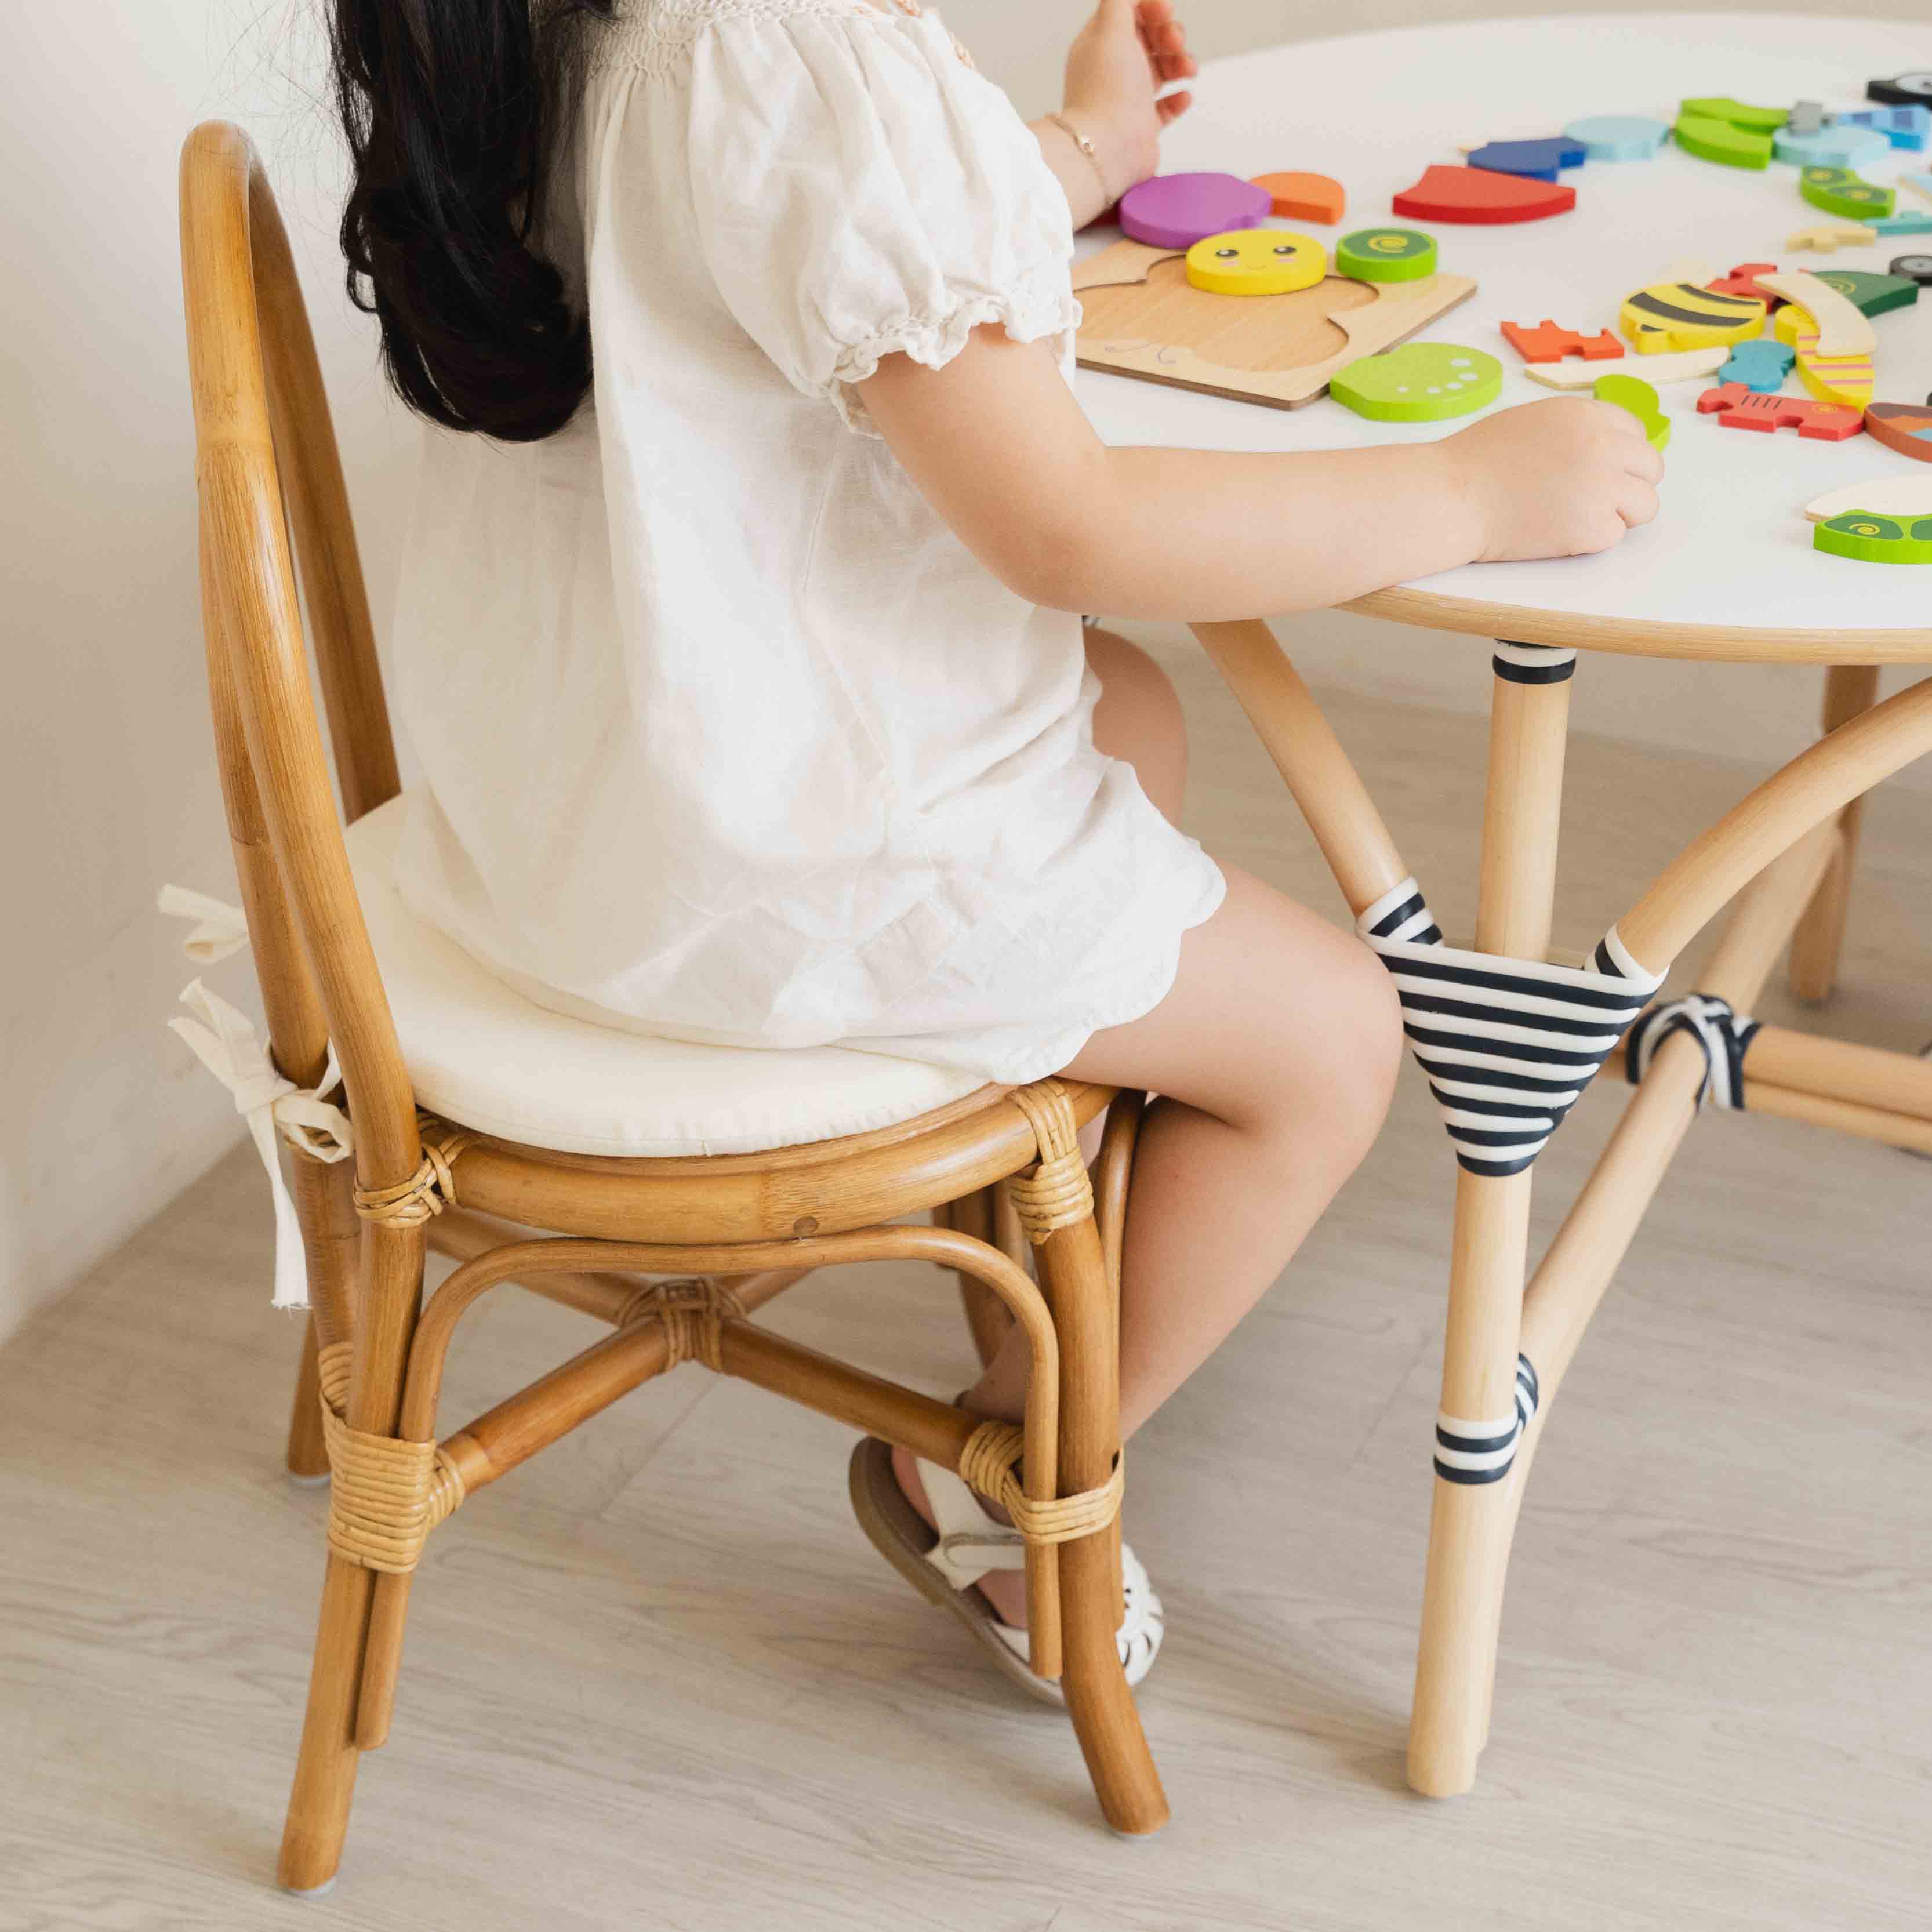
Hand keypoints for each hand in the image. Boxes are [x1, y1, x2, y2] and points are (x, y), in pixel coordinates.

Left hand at [1061, 0, 1197, 200]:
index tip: (1166, 12)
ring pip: (1161, 69)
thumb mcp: (1111, 28)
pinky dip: (1178, 98)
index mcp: (1100, 44)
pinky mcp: (1142, 125)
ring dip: (1180, 62)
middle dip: (1170, 34)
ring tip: (1188, 70)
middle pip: (1149, 39)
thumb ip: (1121, 0)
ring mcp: (1128, 98)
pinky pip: (1165, 107)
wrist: (1109, 150)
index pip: (1129, 14)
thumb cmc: (1109, 90)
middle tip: (1175, 44)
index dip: (1152, 8)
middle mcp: (1113, 69)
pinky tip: (1184, 96)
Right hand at [1441, 398, 1664, 563]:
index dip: (1620, 456)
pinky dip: (1590, 540)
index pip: (1635, 433)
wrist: (1452, 497)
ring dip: (1619, 514)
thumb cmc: (1476, 462)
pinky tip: (1558, 533)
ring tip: (1579, 518)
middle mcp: (1603, 446)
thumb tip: (1604, 445)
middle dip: (1628, 485)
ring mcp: (1601, 487)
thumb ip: (1575, 429)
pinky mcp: (1592, 527)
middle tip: (1592, 499)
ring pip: (1645, 505)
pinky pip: (1615, 536)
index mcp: (1587, 416)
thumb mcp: (1532, 421)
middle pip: (1651, 468)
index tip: (1598, 471)